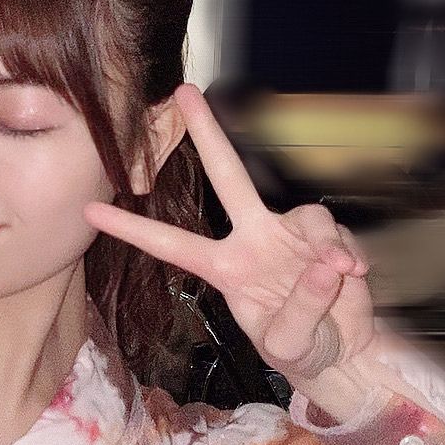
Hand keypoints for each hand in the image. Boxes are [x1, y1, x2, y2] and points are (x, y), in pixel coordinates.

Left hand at [83, 84, 379, 388]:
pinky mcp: (324, 236)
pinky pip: (334, 232)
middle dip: (207, 133)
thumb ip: (302, 309)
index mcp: (226, 268)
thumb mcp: (289, 344)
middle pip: (227, 177)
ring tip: (340, 276)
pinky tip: (353, 274)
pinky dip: (345, 252)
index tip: (91, 210)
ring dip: (323, 245)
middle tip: (185, 93)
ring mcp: (289, 234)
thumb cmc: (301, 348)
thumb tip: (327, 266)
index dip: (131, 228)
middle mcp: (253, 240)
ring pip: (306, 215)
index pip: (171, 245)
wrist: (344, 351)